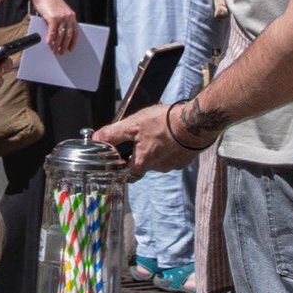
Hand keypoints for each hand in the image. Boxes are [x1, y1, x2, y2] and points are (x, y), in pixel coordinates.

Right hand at [34, 0, 77, 53]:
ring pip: (60, 35)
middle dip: (64, 45)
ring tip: (54, 50)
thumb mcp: (59, 11)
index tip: (70, 48)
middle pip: (68, 35)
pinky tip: (48, 43)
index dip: (73, 41)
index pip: (75, 31)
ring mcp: (61, 17)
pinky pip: (52, 31)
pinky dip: (50, 38)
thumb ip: (61, 21)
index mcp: (71, 15)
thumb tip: (57, 33)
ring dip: (57, 44)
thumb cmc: (49, 0)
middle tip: (61, 52)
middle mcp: (68, 16)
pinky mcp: (53, 18)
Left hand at [94, 104, 208, 173]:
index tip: (123, 152)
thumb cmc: (164, 123)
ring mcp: (175, 164)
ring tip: (160, 129)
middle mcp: (159, 168)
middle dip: (143, 149)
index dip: (124, 161)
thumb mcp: (133, 124)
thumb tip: (96, 139)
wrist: (195, 122)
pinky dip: (172, 145)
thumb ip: (113, 134)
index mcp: (144, 162)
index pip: (128, 170)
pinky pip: (175, 154)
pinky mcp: (187, 158)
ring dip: (158, 146)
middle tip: (144, 133)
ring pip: (161, 157)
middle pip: (145, 163)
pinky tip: (173, 132)